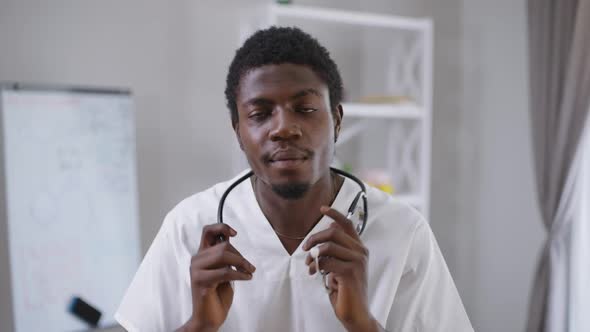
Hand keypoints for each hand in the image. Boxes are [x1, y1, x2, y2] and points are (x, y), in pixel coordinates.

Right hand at [180, 224, 255, 331]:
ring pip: (223, 255)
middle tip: (249, 267)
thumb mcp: (223, 270)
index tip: (234, 233)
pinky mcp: (201, 282)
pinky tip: (247, 278)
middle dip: (240, 256)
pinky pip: (225, 272)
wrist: (209, 318)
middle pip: (222, 246)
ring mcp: (196, 270)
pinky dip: (240, 274)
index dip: (221, 227)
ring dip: (242, 263)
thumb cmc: (217, 294)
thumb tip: (229, 239)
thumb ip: (224, 256)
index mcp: (201, 255)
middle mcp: (196, 260)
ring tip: (249, 271)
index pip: (207, 231)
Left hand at [303, 206, 377, 331]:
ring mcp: (357, 261)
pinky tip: (314, 273)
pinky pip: (326, 261)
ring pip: (327, 246)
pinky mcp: (350, 272)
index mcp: (359, 248)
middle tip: (305, 249)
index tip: (322, 208)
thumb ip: (337, 248)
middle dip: (314, 238)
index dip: (335, 214)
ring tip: (309, 266)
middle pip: (333, 232)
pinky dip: (315, 266)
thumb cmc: (346, 290)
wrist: (355, 312)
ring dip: (312, 256)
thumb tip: (330, 227)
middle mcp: (361, 252)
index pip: (348, 224)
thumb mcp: (340, 265)